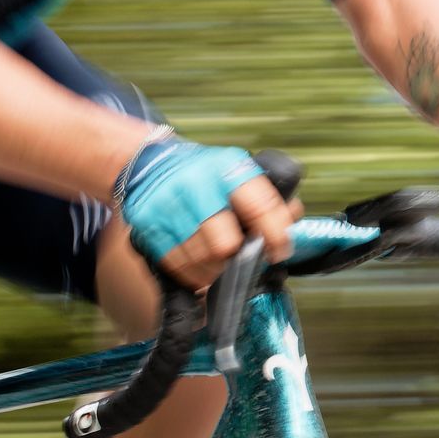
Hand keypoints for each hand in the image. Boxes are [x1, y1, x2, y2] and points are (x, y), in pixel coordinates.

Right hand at [153, 179, 305, 291]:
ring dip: (218, 271)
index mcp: (227, 168)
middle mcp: (196, 185)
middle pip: (224, 243)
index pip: (259, 207)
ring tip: (226, 267)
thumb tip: (292, 223)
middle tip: (248, 261)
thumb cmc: (208, 173)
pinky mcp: (147, 225)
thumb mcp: (241, 171)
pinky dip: (193, 275)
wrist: (152, 163)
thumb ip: (269, 198)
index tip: (280, 251)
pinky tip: (203, 270)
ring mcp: (167, 206)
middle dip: (240, 259)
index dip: (276, 236)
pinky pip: (175, 263)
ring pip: (200, 259)